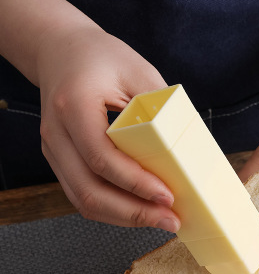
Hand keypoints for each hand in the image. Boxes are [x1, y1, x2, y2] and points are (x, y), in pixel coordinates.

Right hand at [37, 27, 179, 230]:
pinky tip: (139, 210)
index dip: (136, 182)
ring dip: (124, 217)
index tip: (168, 196)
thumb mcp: (138, 72)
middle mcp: (56, 134)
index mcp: (73, 105)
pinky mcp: (61, 160)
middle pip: (89, 190)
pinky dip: (113, 209)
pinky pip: (83, 195)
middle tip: (169, 220)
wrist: (62, 53)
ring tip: (159, 220)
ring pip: (84, 200)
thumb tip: (188, 153)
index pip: (101, 157)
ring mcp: (55, 150)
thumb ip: (161, 109)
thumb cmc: (102, 58)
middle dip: (133, 213)